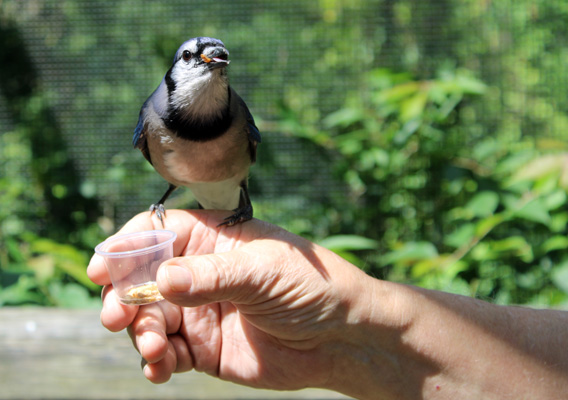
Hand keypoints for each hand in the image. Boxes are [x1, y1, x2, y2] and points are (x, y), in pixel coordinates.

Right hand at [87, 210, 371, 388]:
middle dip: (122, 296)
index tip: (102, 268)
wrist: (340, 338)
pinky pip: (165, 354)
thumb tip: (159, 278)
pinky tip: (160, 368)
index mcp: (213, 238)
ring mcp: (198, 311)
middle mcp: (199, 272)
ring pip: (147, 319)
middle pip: (140, 278)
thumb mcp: (263, 270)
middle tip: (118, 316)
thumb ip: (211, 275)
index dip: (124, 247)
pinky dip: (155, 362)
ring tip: (153, 346)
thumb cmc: (310, 287)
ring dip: (139, 333)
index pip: (155, 232)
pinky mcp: (203, 348)